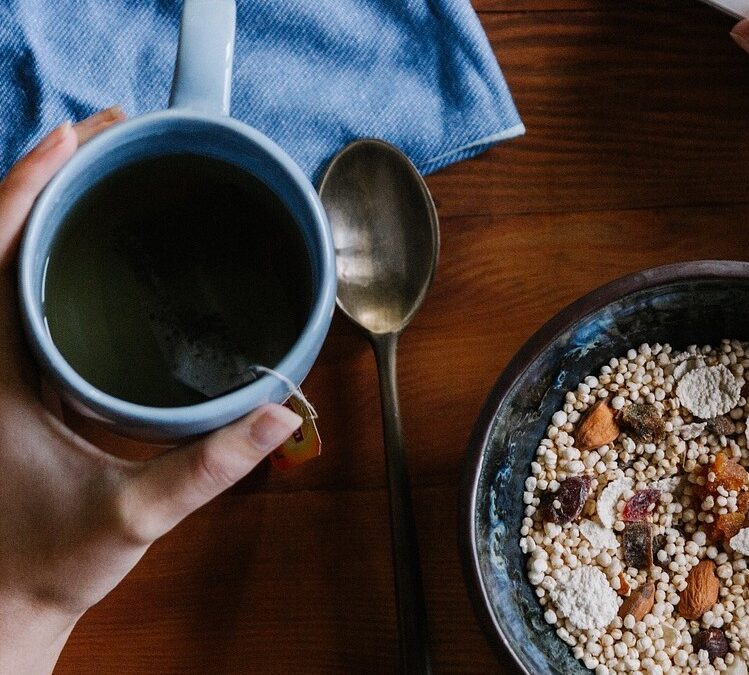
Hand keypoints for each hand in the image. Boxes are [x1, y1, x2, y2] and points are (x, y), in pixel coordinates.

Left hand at [0, 109, 302, 673]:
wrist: (3, 602)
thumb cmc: (49, 561)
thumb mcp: (132, 515)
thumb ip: (208, 467)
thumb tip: (278, 414)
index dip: (29, 186)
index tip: (76, 136)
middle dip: (47, 175)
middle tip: (109, 134)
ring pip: (4, 262)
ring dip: (46, 207)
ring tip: (100, 167)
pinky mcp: (11, 379)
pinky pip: (19, 294)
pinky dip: (46, 251)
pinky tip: (89, 245)